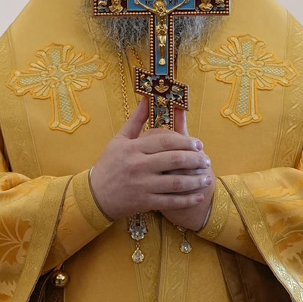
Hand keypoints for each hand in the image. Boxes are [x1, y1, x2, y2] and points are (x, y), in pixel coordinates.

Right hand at [89, 100, 214, 226]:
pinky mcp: (144, 202)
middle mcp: (138, 166)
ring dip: (195, 180)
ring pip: (176, 182)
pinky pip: (171, 202)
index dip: (185, 142)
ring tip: (207, 176)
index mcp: (133, 148)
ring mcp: (142, 185)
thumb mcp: (119, 140)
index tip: (199, 144)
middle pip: (174, 160)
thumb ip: (136, 120)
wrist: (95, 195)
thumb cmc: (109, 165)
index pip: (165, 141)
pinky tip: (199, 196)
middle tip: (206, 159)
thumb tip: (147, 99)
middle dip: (195, 159)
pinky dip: (187, 199)